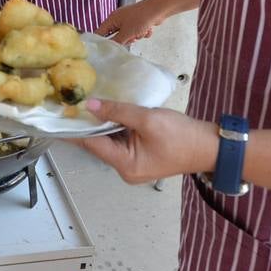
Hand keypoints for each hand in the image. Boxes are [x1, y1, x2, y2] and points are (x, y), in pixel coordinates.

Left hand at [72, 100, 214, 184]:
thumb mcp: (148, 119)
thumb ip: (118, 111)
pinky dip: (115, 126)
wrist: (211, 146)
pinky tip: (107, 110)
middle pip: (99, 143)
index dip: (75, 127)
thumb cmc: (182, 136)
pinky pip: (122, 140)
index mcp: (125, 165)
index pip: (92, 143)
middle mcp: (125, 169)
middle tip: (70, 101)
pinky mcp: (141, 155)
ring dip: (102, 123)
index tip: (58, 114)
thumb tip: (91, 105)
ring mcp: (134, 163)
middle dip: (87, 123)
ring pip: (110, 140)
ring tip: (84, 102)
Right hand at [96, 0, 162, 44]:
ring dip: (136, 37)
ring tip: (141, 32)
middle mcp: (119, 19)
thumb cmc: (140, 19)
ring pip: (128, 35)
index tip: (103, 50)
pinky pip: (137, 32)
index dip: (100, 41)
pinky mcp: (138, 22)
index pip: (100, 32)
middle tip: (131, 38)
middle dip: (125, 39)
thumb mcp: (126, 33)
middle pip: (116, 36)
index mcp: (112, 19)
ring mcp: (129, 20)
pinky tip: (148, 29)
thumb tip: (108, 48)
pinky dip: (142, 33)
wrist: (157, 9)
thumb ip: (116, 42)